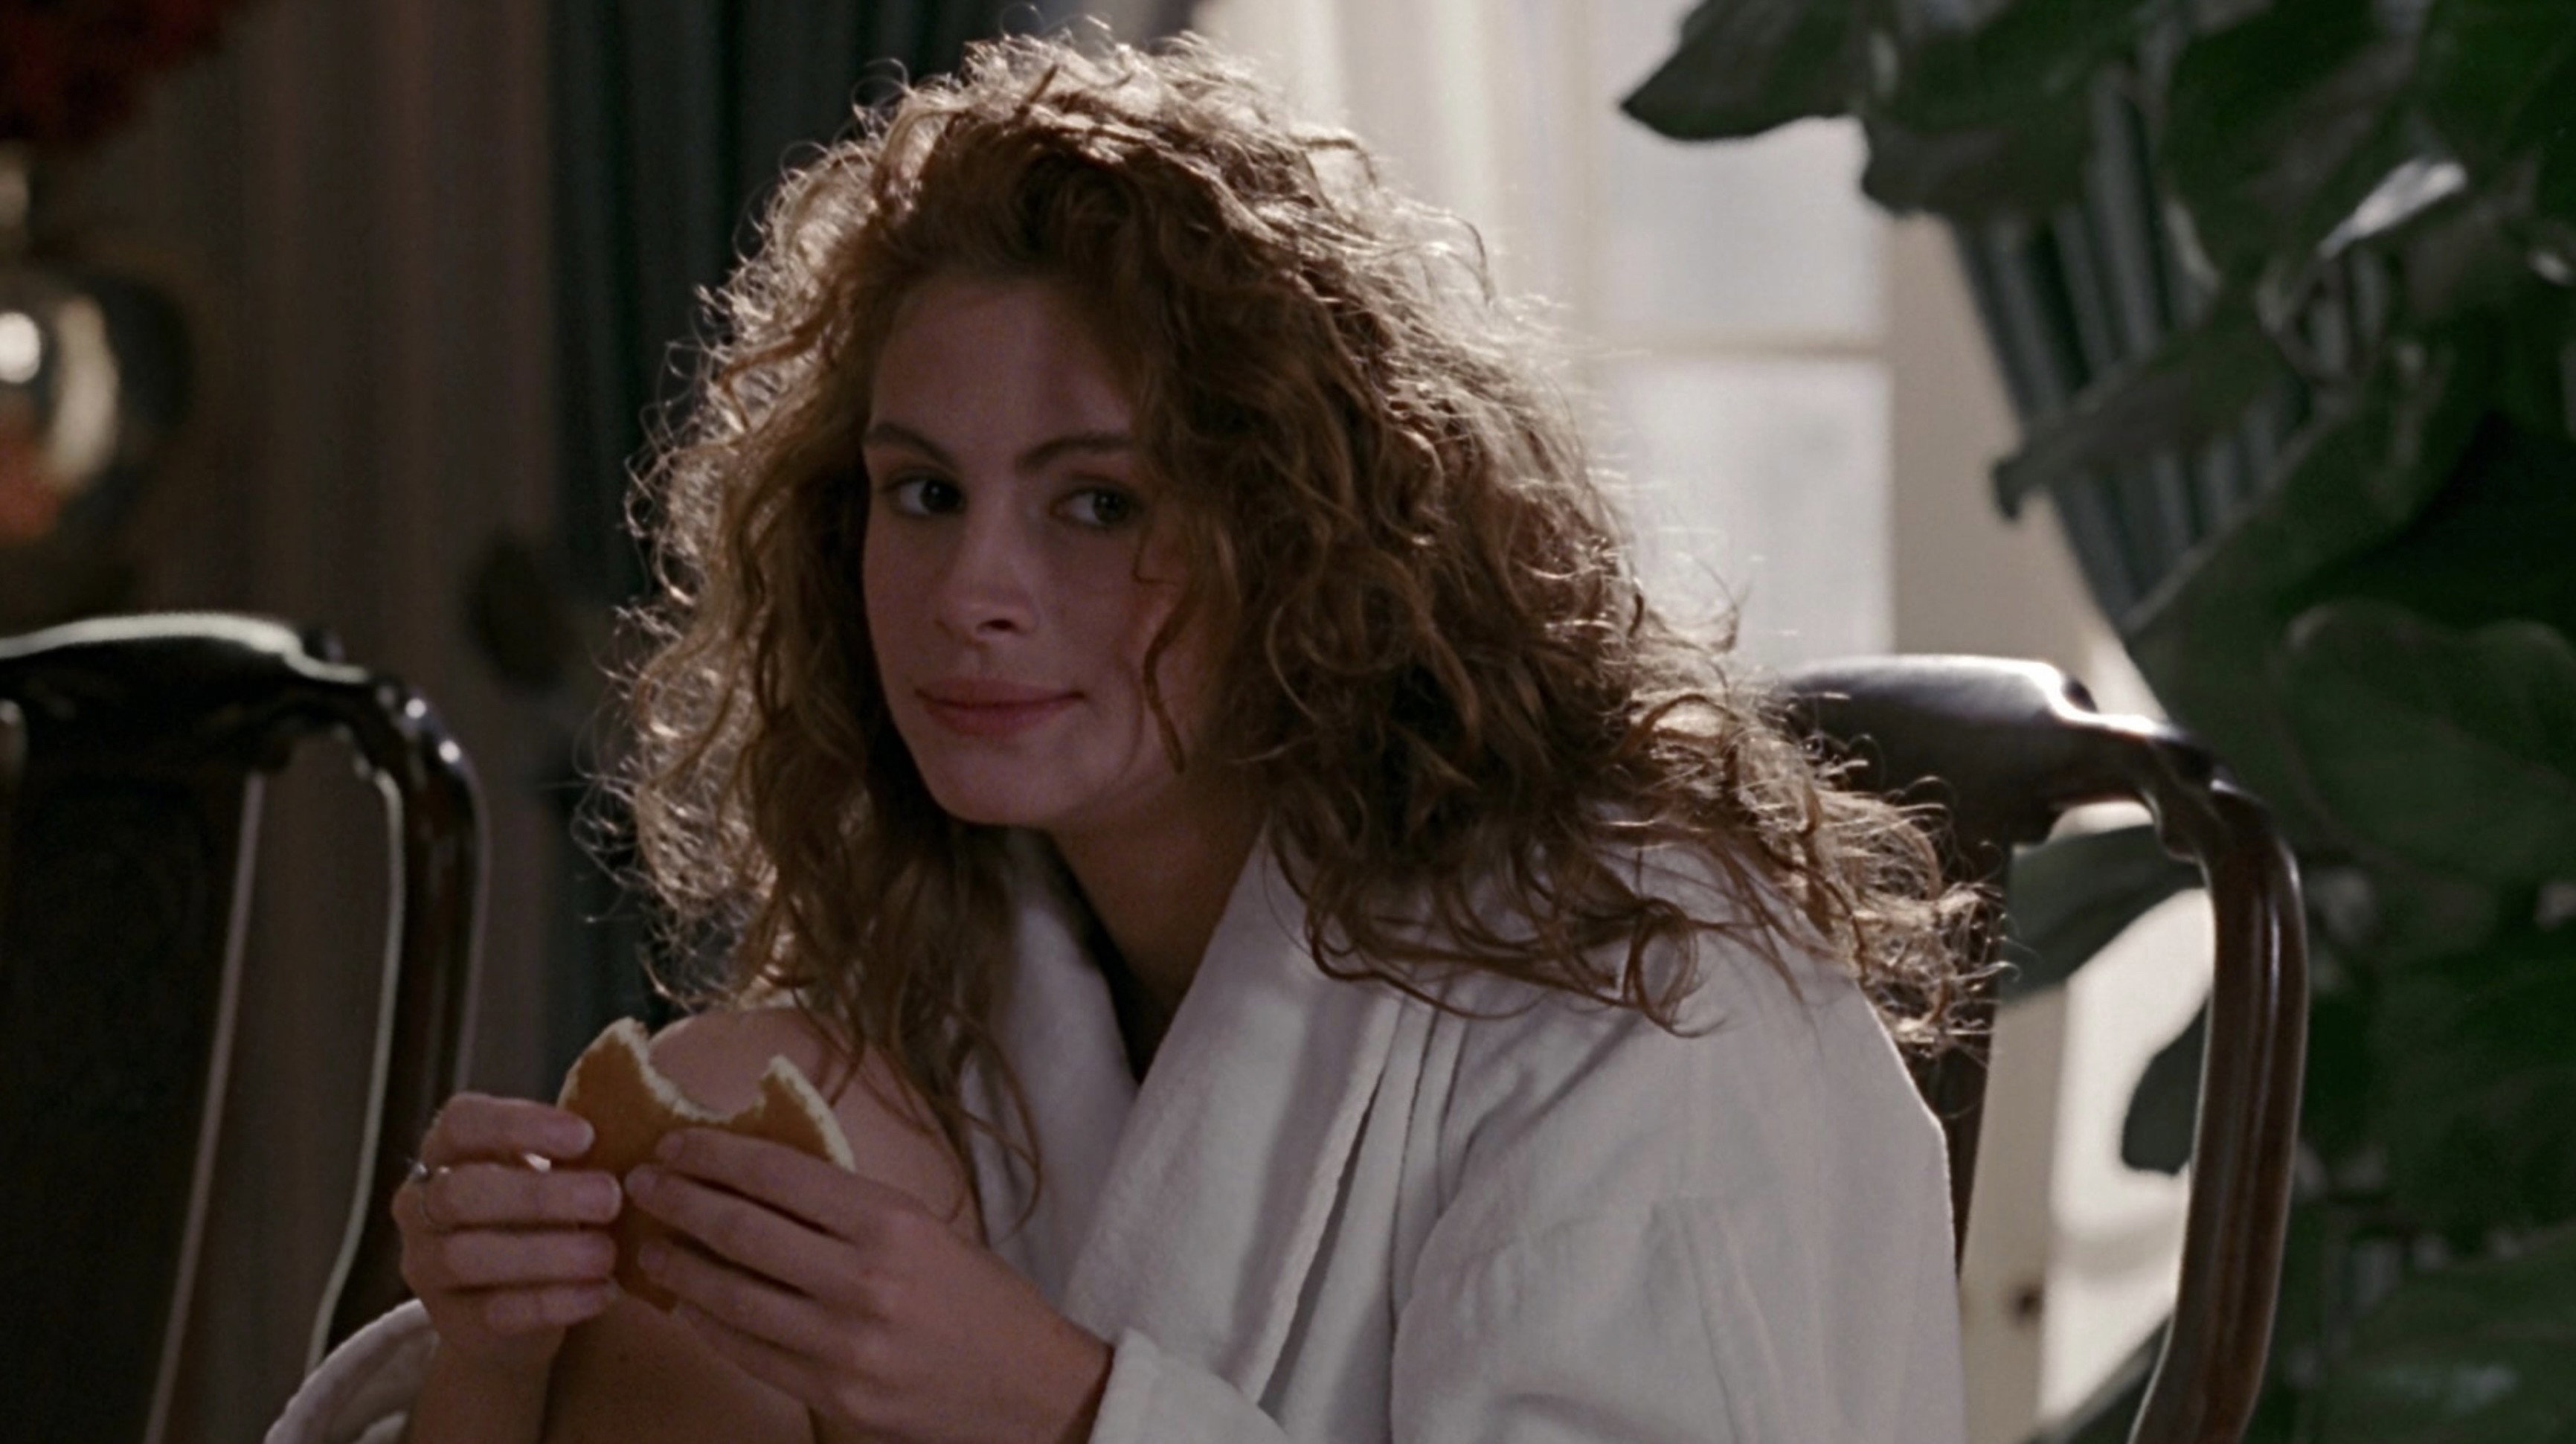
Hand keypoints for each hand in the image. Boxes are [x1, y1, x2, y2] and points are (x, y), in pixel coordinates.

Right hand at [394, 1093, 622, 1377]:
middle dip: (539, 1194)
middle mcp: (419, 1205)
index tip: (586, 1136)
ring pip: (466, 1256)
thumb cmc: (542, 1216)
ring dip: (546, 1253)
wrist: (518, 1308)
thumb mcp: (552, 1175)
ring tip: (607, 1253)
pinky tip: (602, 1292)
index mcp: (445, 1152)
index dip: (519, 1125)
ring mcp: (425, 1266)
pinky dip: (553, 1302)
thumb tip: (634, 1129)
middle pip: (461, 1192)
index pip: (461, 1122)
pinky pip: (493, 1312)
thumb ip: (572, 1155)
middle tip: (610, 1198)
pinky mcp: (449, 1321)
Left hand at [626, 1129, 1113, 1443]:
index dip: (714, 1155)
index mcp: (892, 1223)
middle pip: (742, 1230)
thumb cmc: (980, 1300)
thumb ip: (850, 1209)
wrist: (1030, 1387)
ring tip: (651, 1246)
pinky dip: (708, 1326)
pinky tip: (686, 1307)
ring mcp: (845, 1344)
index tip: (674, 1144)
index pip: (779, 1175)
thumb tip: (760, 1179)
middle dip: (679, 1201)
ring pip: (732, 1296)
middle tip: (641, 1185)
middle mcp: (865, 1279)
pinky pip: (749, 1353)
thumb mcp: (927, 1230)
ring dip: (680, 1266)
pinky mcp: (835, 1396)